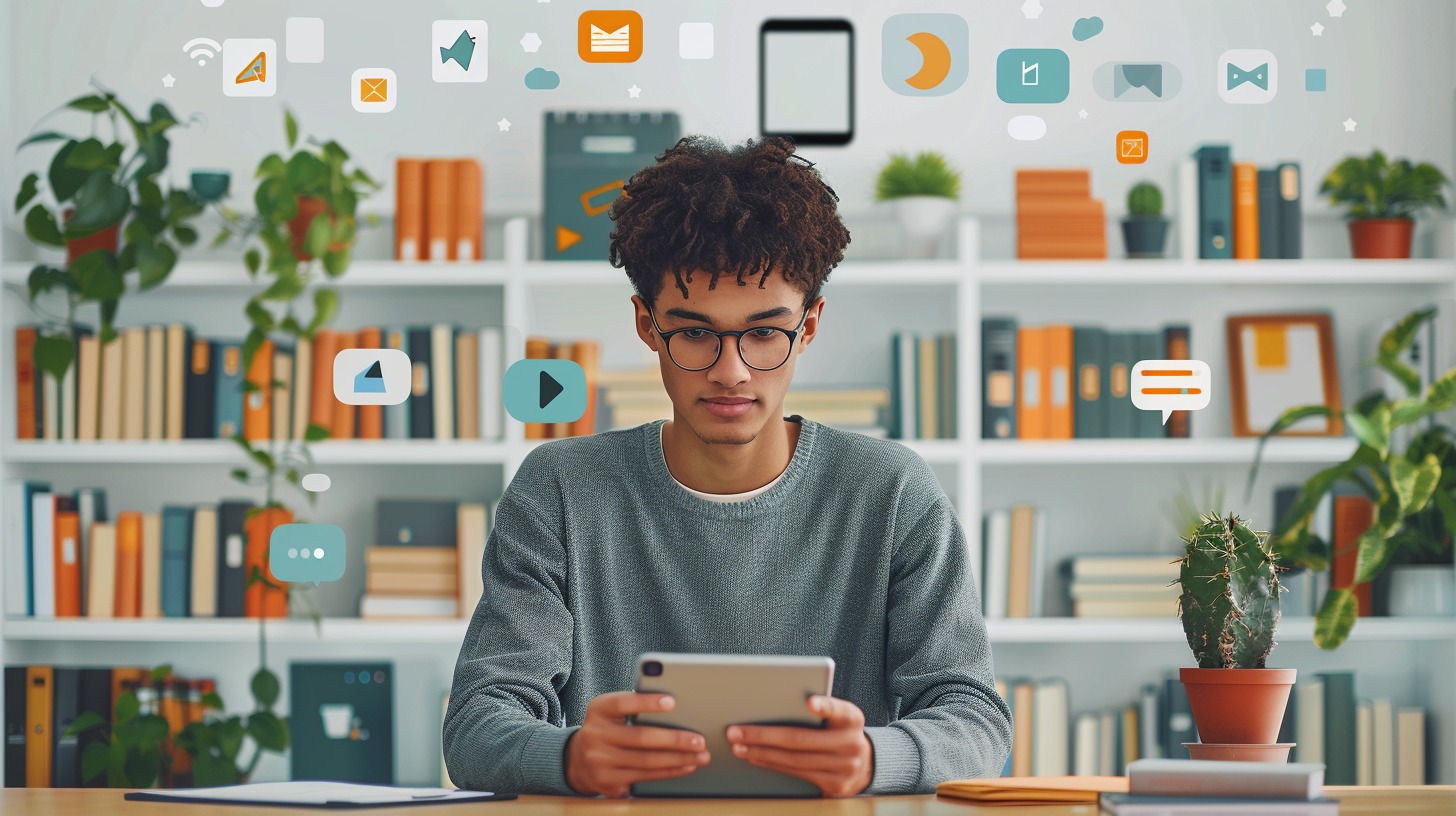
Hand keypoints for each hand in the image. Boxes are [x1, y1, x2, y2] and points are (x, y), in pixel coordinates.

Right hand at [564, 691, 710, 797]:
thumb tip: (677, 706)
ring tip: (700, 755)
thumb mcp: (612, 711)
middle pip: (641, 737)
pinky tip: (685, 767)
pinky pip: (645, 778)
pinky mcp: (607, 782)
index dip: (647, 702)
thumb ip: (635, 705)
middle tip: (699, 740)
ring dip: (679, 759)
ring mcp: (599, 761)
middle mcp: (595, 735)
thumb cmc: (608, 728)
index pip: (623, 703)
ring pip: (647, 762)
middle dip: (675, 739)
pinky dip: (669, 772)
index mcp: (598, 709)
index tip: (672, 701)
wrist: (579, 759)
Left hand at [725, 695, 872, 796]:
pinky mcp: (835, 786)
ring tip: (738, 745)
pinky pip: (796, 774)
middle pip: (800, 740)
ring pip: (794, 760)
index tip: (810, 702)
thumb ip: (819, 708)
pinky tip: (755, 756)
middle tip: (735, 730)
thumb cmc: (838, 730)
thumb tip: (774, 701)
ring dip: (761, 752)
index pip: (840, 710)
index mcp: (852, 719)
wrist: (864, 763)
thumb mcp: (838, 716)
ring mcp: (845, 768)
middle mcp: (852, 744)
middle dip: (763, 735)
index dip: (826, 706)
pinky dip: (772, 764)